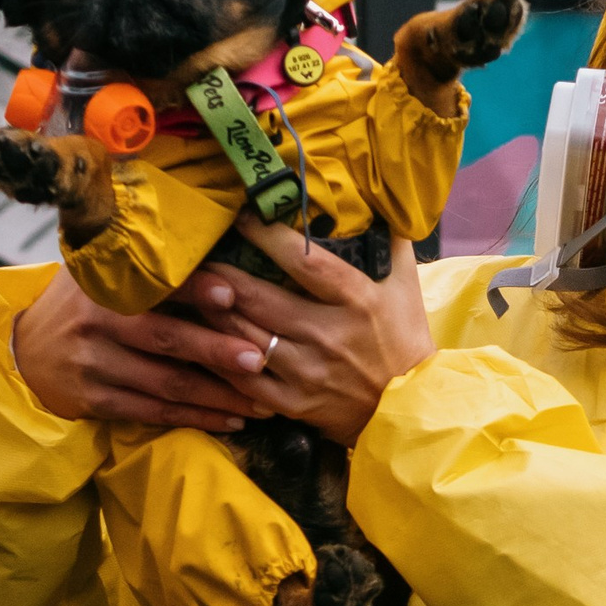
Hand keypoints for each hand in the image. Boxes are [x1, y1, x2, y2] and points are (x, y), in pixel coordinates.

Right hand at [10, 267, 268, 434]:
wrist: (21, 350)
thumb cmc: (79, 305)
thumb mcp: (96, 273)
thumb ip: (143, 265)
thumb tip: (215, 248)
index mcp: (102, 282)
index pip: (155, 284)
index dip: (193, 288)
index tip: (231, 295)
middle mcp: (96, 322)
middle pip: (165, 339)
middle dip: (215, 350)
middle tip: (259, 358)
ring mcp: (94, 365)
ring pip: (165, 384)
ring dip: (216, 396)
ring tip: (259, 401)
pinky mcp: (96, 401)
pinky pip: (153, 412)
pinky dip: (194, 418)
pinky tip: (229, 420)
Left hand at [204, 220, 435, 445]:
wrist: (411, 408)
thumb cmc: (405, 339)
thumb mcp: (406, 286)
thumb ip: (391, 240)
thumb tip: (381, 196)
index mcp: (357, 299)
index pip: (304, 260)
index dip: (266, 235)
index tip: (242, 216)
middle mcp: (328, 335)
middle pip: (259, 298)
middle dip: (221, 274)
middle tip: (199, 255)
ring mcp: (308, 372)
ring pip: (244, 337)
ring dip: (213, 313)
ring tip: (194, 293)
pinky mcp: (295, 402)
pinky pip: (243, 379)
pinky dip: (219, 359)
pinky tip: (204, 340)